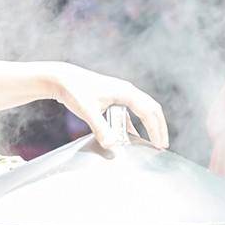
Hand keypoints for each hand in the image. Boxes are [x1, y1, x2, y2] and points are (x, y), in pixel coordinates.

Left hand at [48, 64, 168, 148]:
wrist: (62, 78)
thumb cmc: (75, 90)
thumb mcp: (88, 111)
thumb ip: (101, 128)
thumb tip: (112, 145)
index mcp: (126, 92)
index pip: (149, 111)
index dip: (156, 129)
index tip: (159, 145)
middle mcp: (127, 92)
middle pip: (151, 109)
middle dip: (158, 127)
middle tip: (163, 145)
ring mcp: (121, 95)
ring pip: (142, 110)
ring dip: (149, 125)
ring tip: (153, 142)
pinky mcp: (113, 99)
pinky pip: (130, 113)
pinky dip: (134, 125)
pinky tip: (133, 138)